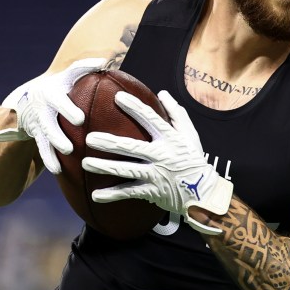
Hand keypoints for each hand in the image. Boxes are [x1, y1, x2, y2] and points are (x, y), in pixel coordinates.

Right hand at [0, 58, 106, 173]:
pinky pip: (41, 149)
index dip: (67, 109)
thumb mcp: (68, 74)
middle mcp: (42, 108)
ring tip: (62, 162)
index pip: (59, 100)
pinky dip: (48, 159)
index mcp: (51, 92)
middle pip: (48, 123)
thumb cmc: (60, 84)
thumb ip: (84, 67)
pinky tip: (58, 171)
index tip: (80, 120)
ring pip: (44, 139)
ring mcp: (38, 123)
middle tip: (69, 148)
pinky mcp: (37, 135)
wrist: (31, 96)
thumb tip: (103, 63)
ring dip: (52, 151)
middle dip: (57, 135)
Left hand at [81, 90, 233, 234]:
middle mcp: (162, 156)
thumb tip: (162, 93)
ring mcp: (156, 175)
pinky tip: (95, 196)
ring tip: (86, 163)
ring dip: (105, 167)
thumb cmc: (194, 160)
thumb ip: (176, 113)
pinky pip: (129, 193)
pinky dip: (112, 195)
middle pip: (132, 147)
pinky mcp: (152, 191)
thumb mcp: (190, 135)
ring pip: (127, 170)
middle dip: (110, 142)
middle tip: (90, 138)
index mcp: (171, 139)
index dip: (135, 107)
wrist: (203, 193)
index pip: (151, 119)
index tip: (118, 97)